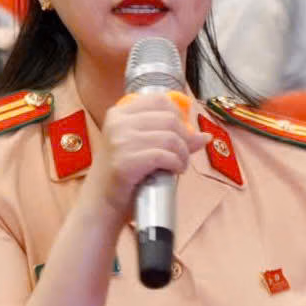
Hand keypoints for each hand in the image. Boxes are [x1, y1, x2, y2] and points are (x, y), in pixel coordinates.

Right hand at [83, 91, 207, 219]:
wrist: (100, 204)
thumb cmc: (123, 176)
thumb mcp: (141, 148)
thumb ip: (169, 137)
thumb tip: (205, 136)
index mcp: (119, 113)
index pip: (159, 100)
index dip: (179, 116)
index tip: (182, 133)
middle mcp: (118, 123)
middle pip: (169, 119)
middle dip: (186, 138)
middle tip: (184, 155)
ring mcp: (120, 142)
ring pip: (170, 137)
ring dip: (183, 154)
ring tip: (180, 165)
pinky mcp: (125, 162)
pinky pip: (164, 156)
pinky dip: (176, 164)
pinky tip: (175, 171)